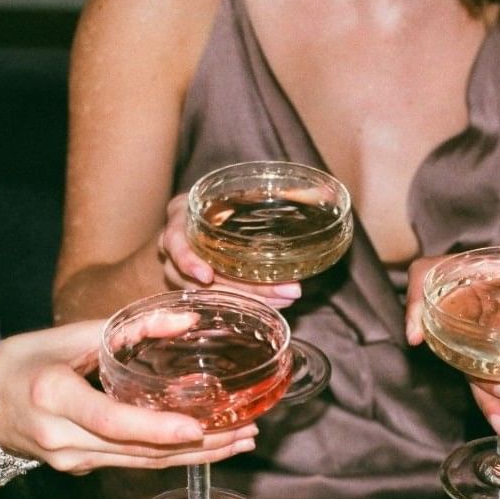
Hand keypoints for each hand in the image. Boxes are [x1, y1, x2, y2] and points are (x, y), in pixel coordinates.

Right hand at [0, 320, 257, 474]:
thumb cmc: (20, 361)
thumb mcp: (67, 335)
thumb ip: (127, 328)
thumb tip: (186, 319)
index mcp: (52, 396)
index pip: (110, 420)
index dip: (154, 428)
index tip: (196, 428)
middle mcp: (61, 438)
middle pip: (137, 451)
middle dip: (197, 446)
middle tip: (245, 432)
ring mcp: (70, 460)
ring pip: (140, 464)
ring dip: (194, 457)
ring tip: (239, 441)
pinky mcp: (80, 468)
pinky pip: (131, 463)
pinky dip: (170, 456)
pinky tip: (205, 446)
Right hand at [157, 193, 301, 307]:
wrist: (208, 216)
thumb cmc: (222, 201)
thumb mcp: (239, 191)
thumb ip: (275, 193)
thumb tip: (325, 191)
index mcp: (180, 219)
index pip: (174, 243)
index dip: (188, 261)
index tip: (207, 276)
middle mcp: (176, 248)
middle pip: (199, 278)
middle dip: (243, 289)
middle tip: (284, 292)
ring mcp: (182, 273)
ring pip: (209, 296)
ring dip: (248, 300)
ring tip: (284, 299)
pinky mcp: (197, 288)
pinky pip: (216, 303)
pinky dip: (243, 305)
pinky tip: (271, 307)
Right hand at [405, 255, 499, 437]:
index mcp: (481, 274)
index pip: (428, 277)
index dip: (416, 304)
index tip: (416, 337)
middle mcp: (472, 306)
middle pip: (451, 339)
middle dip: (481, 373)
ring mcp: (479, 338)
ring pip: (471, 371)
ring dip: (494, 399)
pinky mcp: (493, 363)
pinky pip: (488, 386)